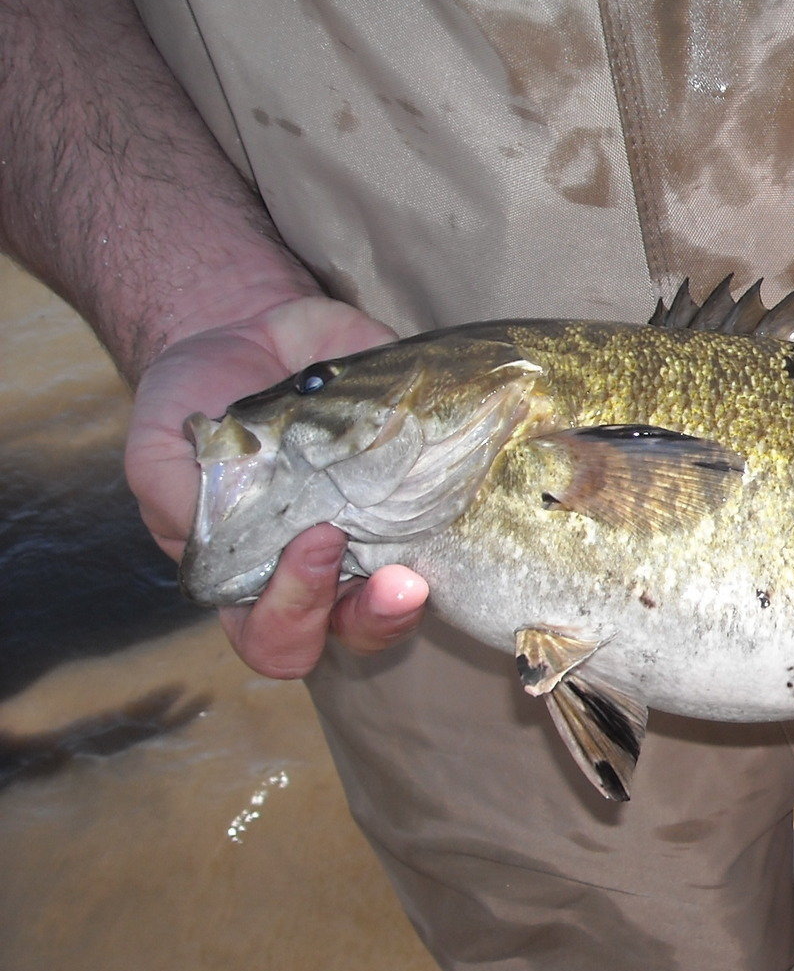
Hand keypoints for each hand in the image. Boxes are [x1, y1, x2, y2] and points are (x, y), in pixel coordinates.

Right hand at [126, 296, 429, 679]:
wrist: (251, 333)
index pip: (276, 637)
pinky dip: (457, 520)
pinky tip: (452, 493)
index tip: (311, 539)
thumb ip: (175, 500)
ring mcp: (377, 530)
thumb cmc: (197, 402)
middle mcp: (324, 564)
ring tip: (418, 569)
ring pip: (409, 598)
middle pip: (354, 631)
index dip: (292, 612)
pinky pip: (450, 525)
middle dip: (371, 617)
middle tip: (387, 574)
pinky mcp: (422, 490)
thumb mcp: (160, 448)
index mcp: (255, 574)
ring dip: (415, 597)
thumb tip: (220, 537)